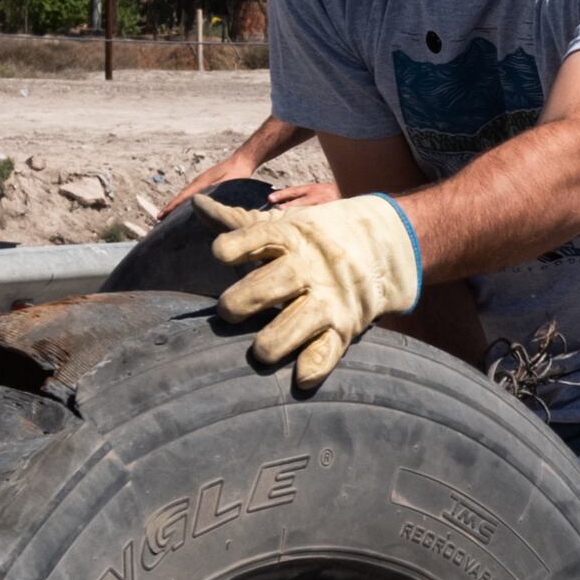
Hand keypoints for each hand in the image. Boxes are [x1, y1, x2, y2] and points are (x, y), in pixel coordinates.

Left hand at [205, 191, 425, 386]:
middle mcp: (311, 267)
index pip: (261, 236)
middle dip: (247, 298)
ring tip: (259, 351)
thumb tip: (196, 202)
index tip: (221, 253)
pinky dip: (317, 364)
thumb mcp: (282, 225)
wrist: (383, 247)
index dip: (237, 245)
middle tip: (228, 311)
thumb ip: (238, 222)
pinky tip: (301, 377)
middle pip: (277, 282)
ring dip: (276, 339)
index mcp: (292, 237)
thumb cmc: (315, 239)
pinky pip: (331, 349)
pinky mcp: (344, 328)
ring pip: (302, 320)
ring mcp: (330, 298)